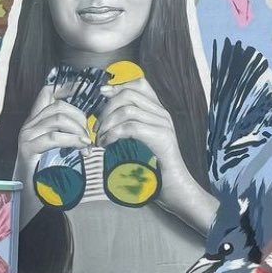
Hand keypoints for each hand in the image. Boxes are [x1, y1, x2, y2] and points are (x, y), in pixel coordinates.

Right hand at [14, 84, 91, 182]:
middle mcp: (29, 125)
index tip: (85, 91)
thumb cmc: (45, 173)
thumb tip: (88, 126)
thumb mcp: (57, 148)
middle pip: (58, 106)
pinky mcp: (29, 149)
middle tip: (88, 135)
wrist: (27, 196)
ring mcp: (27, 136)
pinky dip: (72, 140)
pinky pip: (54, 137)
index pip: (48, 92)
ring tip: (86, 144)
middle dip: (80, 117)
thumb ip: (66, 133)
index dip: (66, 88)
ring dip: (78, 129)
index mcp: (35, 121)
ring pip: (58, 118)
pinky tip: (81, 147)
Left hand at [96, 77, 216, 234]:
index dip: (118, 85)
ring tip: (100, 139)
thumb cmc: (153, 167)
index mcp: (158, 111)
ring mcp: (163, 124)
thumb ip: (127, 126)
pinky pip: (131, 127)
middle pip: (129, 94)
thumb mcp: (138, 142)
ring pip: (127, 110)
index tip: (101, 93)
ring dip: (107, 123)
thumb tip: (104, 116)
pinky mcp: (161, 137)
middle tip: (97, 128)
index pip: (140, 84)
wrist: (174, 188)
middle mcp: (163, 113)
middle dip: (107, 108)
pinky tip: (106, 144)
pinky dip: (113, 134)